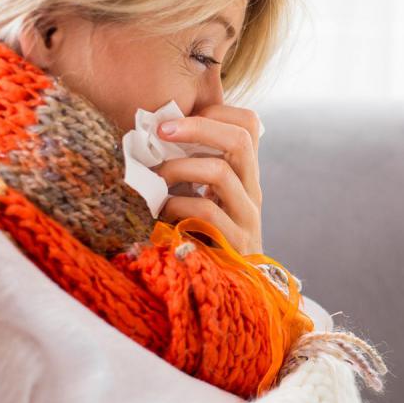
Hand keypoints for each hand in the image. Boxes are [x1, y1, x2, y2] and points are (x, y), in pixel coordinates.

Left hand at [154, 104, 262, 254]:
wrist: (230, 291)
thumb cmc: (204, 238)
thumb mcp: (203, 196)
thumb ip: (192, 168)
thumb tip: (151, 134)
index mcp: (245, 174)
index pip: (249, 124)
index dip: (215, 112)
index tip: (177, 120)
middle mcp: (252, 191)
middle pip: (240, 139)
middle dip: (197, 127)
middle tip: (161, 132)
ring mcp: (247, 217)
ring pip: (222, 172)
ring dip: (179, 168)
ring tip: (155, 178)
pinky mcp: (235, 243)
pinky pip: (207, 212)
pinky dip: (177, 205)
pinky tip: (160, 211)